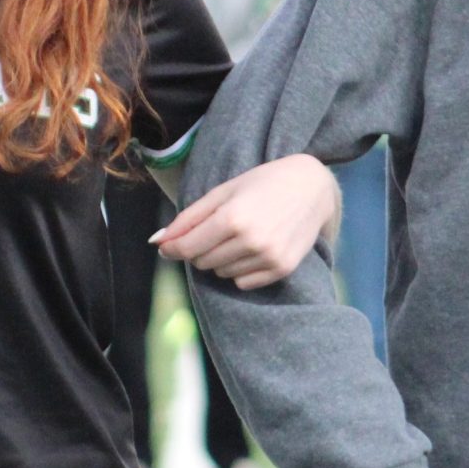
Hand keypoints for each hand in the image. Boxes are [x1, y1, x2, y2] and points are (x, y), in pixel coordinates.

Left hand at [154, 154, 339, 289]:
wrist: (311, 188)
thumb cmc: (262, 184)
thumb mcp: (222, 193)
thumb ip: (188, 218)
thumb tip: (157, 242)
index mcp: (232, 218)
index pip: (186, 247)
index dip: (171, 248)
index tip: (165, 246)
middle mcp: (251, 241)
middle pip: (202, 262)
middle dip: (199, 249)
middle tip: (215, 229)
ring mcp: (268, 258)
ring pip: (221, 273)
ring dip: (220, 258)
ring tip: (238, 235)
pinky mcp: (282, 269)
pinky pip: (243, 283)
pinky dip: (240, 270)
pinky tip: (252, 248)